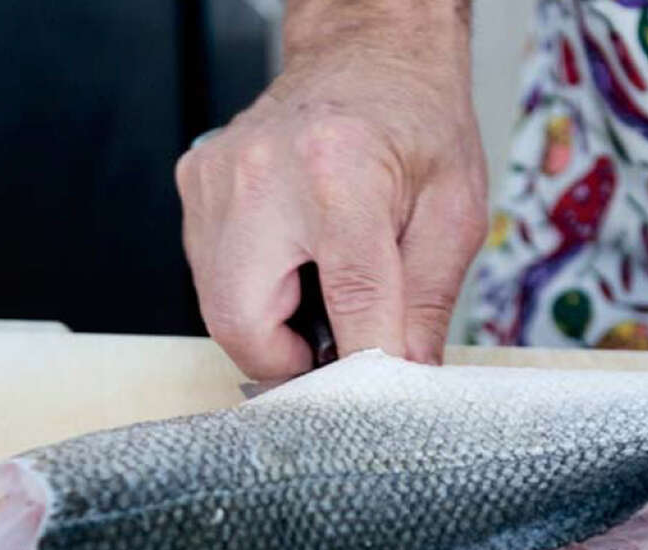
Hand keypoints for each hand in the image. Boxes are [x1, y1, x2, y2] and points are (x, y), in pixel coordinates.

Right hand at [174, 9, 486, 378]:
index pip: (348, 303)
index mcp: (340, 173)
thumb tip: (404, 376)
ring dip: (272, 330)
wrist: (365, 56)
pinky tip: (292, 265)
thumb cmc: (413, 123)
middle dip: (291, 363)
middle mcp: (260, 176)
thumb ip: (426, 302)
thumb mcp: (452, 212)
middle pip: (244, 326)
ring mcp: (216, 182)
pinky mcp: (196, 191)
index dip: (366, 367)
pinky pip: (210, 281)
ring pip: (220, 312)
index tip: (378, 394)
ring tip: (319, 292)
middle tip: (335, 347)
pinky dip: (252, 298)